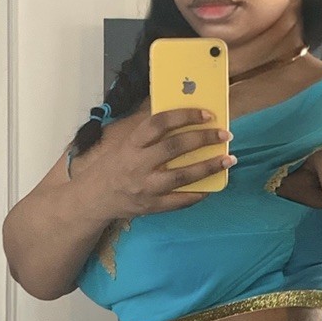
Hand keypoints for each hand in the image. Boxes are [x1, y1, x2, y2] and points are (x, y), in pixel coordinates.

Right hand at [84, 106, 234, 218]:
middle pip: (174, 148)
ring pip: (181, 176)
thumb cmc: (114, 166)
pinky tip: (212, 187)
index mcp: (131, 144)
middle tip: (224, 134)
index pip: (159, 123)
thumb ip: (149, 133)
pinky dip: (197, 194)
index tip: (207, 114)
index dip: (184, 116)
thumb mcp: (125, 144)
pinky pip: (179, 201)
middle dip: (203, 139)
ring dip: (208, 167)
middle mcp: (138, 164)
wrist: (93, 198)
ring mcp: (145, 187)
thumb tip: (182, 118)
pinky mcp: (151, 206)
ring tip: (228, 159)